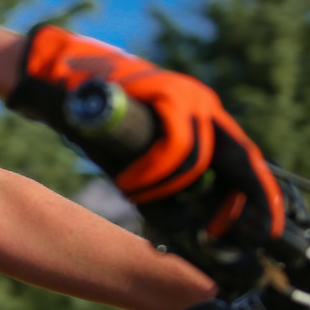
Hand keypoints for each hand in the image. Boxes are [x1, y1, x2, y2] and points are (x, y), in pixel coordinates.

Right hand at [6, 24, 283, 238]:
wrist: (52, 77)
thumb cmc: (90, 118)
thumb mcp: (132, 153)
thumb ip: (159, 181)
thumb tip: (178, 223)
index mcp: (201, 116)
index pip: (241, 162)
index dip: (254, 197)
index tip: (258, 232)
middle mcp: (202, 102)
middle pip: (237, 160)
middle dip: (232, 202)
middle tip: (215, 232)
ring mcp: (187, 94)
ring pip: (199, 157)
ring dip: (166, 187)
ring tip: (132, 193)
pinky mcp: (165, 91)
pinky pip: (174, 144)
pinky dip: (154, 170)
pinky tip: (129, 182)